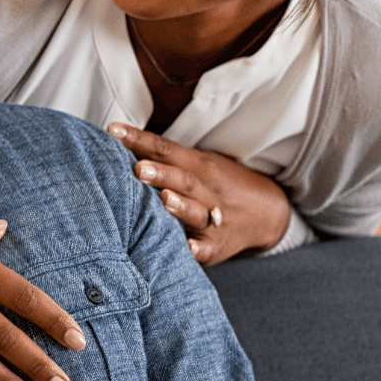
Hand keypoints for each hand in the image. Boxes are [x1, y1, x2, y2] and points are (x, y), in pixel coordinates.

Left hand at [108, 124, 291, 265]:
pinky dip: (198, 249)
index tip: (113, 131)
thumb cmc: (216, 185)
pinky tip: (187, 248)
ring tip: (163, 200)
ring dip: (180, 206)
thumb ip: (163, 157)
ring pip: (196, 211)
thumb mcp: (197, 164)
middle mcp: (206, 190)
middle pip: (182, 179)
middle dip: (160, 174)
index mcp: (197, 165)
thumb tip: (117, 140)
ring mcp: (214, 218)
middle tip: (138, 169)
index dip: (139, 140)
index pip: (165, 149)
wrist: (267, 214)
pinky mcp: (216, 246)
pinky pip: (207, 248)